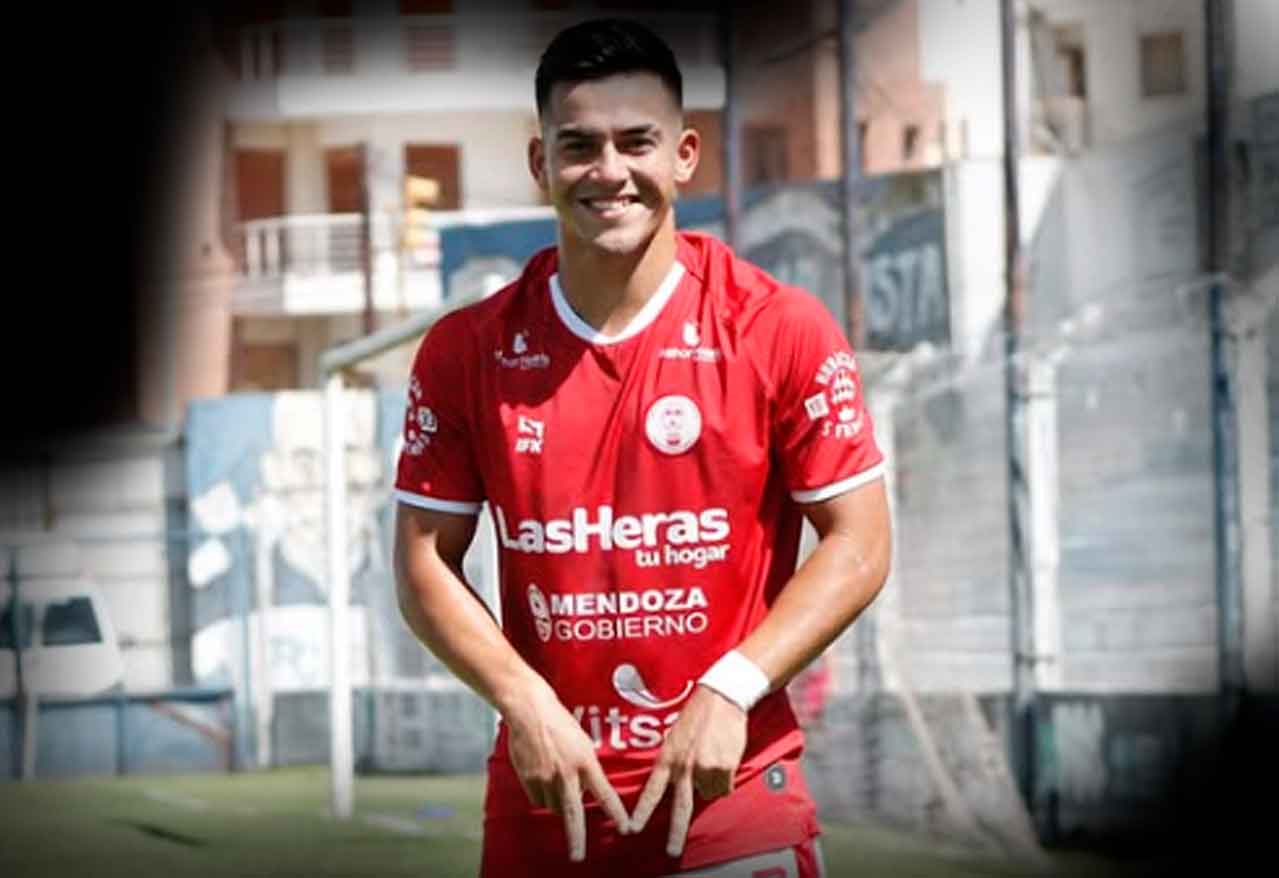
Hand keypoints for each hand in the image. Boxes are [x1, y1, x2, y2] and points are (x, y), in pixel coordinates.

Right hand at [503, 679, 630, 860]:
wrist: (530, 710)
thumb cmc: (559, 722)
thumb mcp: (582, 742)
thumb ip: (586, 767)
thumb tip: (586, 791)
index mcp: (585, 761)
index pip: (604, 793)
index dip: (615, 812)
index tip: (625, 828)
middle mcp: (566, 773)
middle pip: (574, 813)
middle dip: (576, 838)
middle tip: (578, 856)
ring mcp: (546, 777)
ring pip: (555, 806)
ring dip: (560, 805)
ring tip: (559, 786)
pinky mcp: (529, 778)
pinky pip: (538, 799)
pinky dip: (543, 796)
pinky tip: (543, 780)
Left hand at [629, 684, 747, 856]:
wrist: (722, 697)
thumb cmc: (698, 714)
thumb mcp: (675, 735)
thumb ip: (674, 760)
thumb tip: (679, 782)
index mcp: (668, 756)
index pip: (653, 790)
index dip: (643, 810)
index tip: (633, 828)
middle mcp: (685, 766)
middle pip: (680, 807)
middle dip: (675, 832)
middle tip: (671, 851)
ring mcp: (705, 768)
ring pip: (709, 793)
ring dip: (711, 784)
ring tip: (712, 760)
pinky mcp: (724, 766)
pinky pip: (724, 785)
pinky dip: (725, 778)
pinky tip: (723, 759)